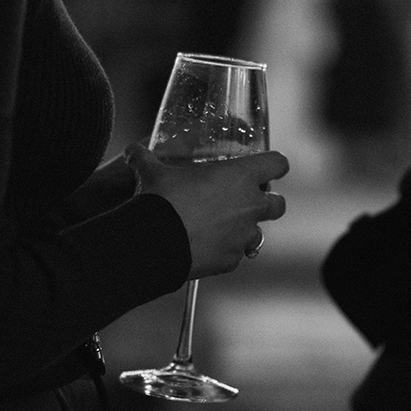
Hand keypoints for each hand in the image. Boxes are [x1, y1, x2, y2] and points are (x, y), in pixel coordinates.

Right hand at [126, 144, 288, 278]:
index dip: (275, 164)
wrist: (155, 243)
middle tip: (247, 202)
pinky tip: (207, 247)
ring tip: (222, 228)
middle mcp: (250, 206)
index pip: (277, 164)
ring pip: (258, 234)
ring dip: (245, 230)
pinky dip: (226, 251)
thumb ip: (145, 158)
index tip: (270, 167)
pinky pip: (236, 255)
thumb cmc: (161, 201)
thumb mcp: (152, 172)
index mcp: (241, 176)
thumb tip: (132, 150)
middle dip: (268, 203)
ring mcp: (244, 236)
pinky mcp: (232, 260)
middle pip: (278, 204)